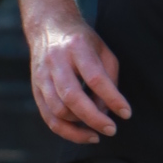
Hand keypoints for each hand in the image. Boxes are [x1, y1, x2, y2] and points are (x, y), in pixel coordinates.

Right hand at [28, 12, 128, 143]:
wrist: (48, 27)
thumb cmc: (82, 41)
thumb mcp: (102, 50)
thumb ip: (109, 78)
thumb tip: (107, 111)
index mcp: (76, 47)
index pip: (95, 78)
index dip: (112, 98)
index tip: (126, 113)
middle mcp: (56, 61)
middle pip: (72, 97)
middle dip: (94, 118)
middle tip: (112, 129)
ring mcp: (42, 76)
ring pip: (58, 111)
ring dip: (80, 127)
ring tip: (98, 131)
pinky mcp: (36, 89)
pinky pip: (49, 118)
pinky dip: (66, 131)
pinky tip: (82, 134)